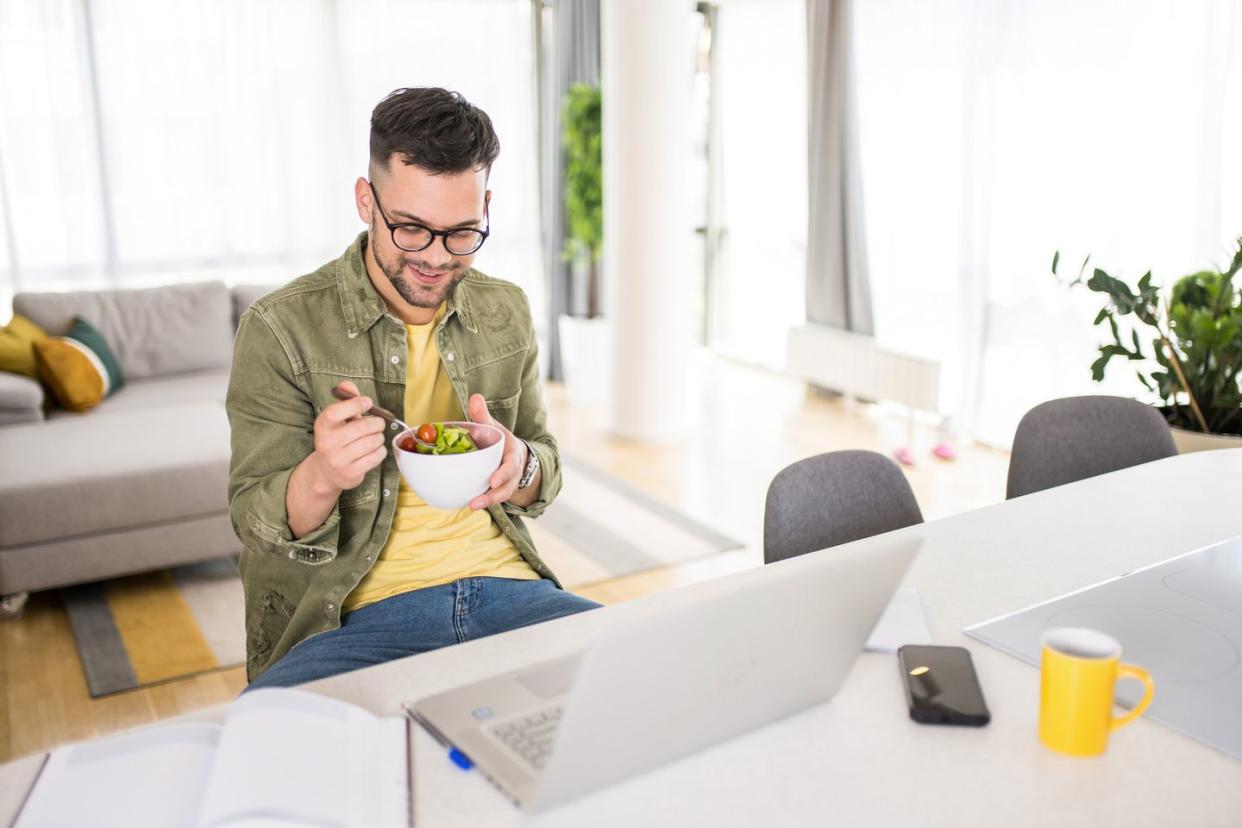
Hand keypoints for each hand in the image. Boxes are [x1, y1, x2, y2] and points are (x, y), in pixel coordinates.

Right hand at [308, 381, 388, 493]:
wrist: (327, 472)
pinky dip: (380, 450)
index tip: (367, 402)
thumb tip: (347, 384)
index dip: (354, 404)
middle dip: (376, 422)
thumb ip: (345, 401)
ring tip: (374, 437)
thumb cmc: (336, 439)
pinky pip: (377, 456)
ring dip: (379, 437)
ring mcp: (338, 460)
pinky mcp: (351, 473)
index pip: (335, 412)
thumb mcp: (337, 420)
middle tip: (378, 423)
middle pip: (361, 427)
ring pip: (372, 441)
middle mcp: (327, 444)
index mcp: (321, 426)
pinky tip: (374, 450)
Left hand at [467, 393, 528, 510]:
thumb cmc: (501, 441)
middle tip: (476, 501)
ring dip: (486, 502)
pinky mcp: (498, 492)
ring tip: (471, 505)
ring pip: (500, 496)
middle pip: (506, 487)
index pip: (511, 466)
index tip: (493, 480)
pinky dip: (482, 502)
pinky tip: (466, 503)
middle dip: (493, 495)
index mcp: (512, 456)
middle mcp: (512, 473)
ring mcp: (506, 484)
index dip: (503, 474)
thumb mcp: (495, 427)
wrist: (514, 456)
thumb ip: (483, 415)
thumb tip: (475, 397)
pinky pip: (492, 499)